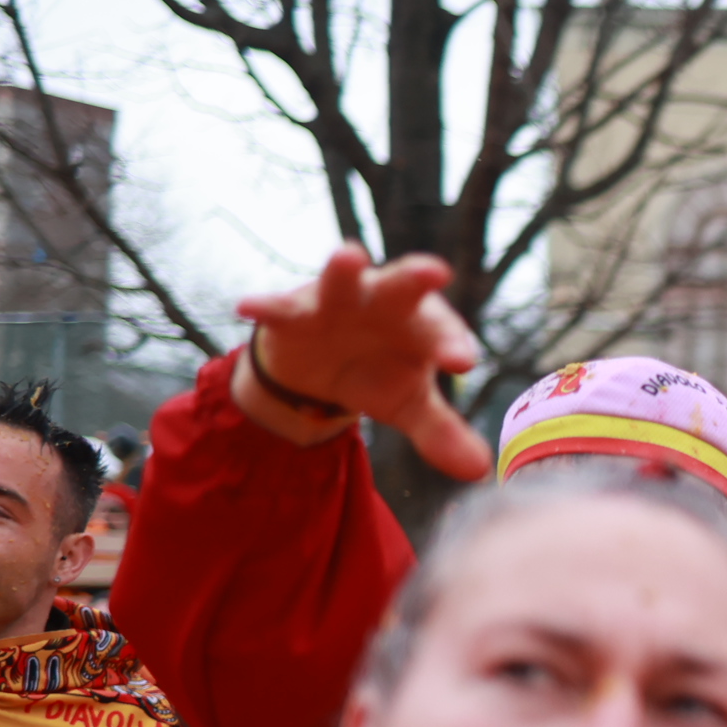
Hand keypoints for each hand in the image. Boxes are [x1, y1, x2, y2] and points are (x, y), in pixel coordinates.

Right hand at [232, 244, 491, 478]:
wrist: (319, 364)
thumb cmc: (379, 373)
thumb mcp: (409, 406)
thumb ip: (442, 433)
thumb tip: (478, 471)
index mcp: (423, 326)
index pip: (445, 333)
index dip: (454, 344)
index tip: (461, 361)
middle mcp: (385, 305)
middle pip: (404, 287)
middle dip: (417, 277)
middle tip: (435, 270)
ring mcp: (339, 304)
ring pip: (344, 281)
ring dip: (344, 270)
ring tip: (348, 255)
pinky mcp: (295, 313)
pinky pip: (280, 308)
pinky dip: (266, 306)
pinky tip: (247, 306)